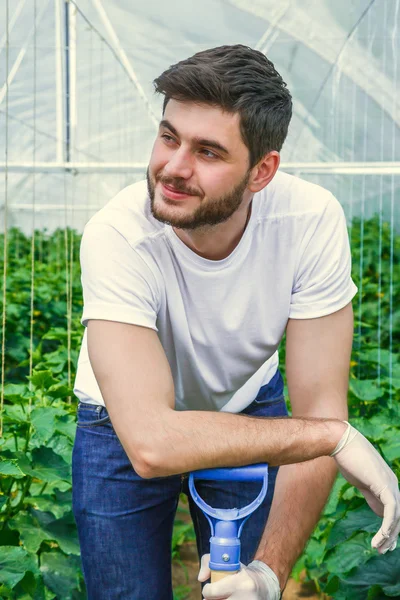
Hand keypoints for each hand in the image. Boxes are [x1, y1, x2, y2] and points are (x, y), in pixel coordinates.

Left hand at [198, 553, 280, 599]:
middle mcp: (245, 597)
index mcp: (240, 582)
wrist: (264, 586)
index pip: (212, 592)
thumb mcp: (228, 563)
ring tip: (225, 597)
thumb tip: (200, 578)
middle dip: (213, 599)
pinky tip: (229, 599)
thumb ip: (208, 562)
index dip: (207, 591)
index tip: (210, 588)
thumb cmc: (241, 573)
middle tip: (216, 595)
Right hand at [331, 422, 399, 553]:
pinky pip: (391, 511)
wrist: (341, 442)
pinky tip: (381, 537)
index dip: (391, 529)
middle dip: (391, 536)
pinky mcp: (383, 485)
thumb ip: (371, 493)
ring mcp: (390, 484)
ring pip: (397, 516)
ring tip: (378, 548)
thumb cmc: (348, 458)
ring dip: (389, 536)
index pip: (395, 511)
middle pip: (398, 516)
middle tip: (382, 550)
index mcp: (388, 483)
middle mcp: (393, 484)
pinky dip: (387, 526)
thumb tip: (377, 509)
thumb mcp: (362, 480)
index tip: (384, 543)